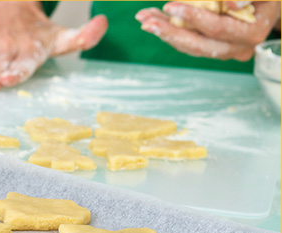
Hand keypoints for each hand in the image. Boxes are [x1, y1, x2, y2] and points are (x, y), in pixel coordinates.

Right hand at [0, 2, 106, 90]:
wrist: (11, 5)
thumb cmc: (38, 30)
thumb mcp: (62, 35)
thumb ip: (84, 36)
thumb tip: (102, 23)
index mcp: (30, 49)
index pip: (23, 65)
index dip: (16, 73)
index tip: (9, 78)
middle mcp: (10, 48)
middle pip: (2, 69)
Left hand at [137, 1, 280, 60]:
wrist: (265, 5)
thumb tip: (231, 4)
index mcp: (252, 33)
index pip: (218, 28)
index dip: (193, 17)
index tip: (170, 6)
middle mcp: (238, 48)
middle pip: (198, 44)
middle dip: (169, 32)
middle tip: (147, 21)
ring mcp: (224, 51)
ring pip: (189, 46)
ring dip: (164, 32)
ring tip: (144, 18)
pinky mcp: (211, 48)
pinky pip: (187, 42)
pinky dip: (170, 31)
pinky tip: (153, 20)